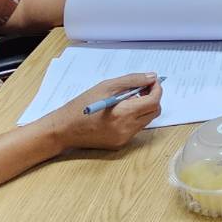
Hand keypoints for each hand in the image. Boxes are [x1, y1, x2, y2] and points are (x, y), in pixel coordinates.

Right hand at [41, 73, 161, 150]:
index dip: (156, 89)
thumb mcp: (107, 86)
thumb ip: (132, 80)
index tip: (152, 81)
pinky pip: (136, 128)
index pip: (153, 101)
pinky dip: (135, 117)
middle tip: (142, 88)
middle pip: (154, 112)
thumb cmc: (82, 105)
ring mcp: (124, 139)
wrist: (64, 129)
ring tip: (128, 98)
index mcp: (124, 114)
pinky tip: (121, 110)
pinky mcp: (120, 144)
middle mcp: (127, 129)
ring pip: (146, 120)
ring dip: (144, 108)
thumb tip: (152, 77)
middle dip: (152, 98)